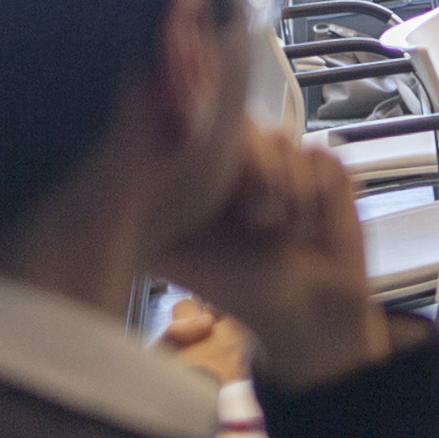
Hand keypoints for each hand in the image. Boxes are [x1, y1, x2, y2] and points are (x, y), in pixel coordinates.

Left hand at [151, 129, 397, 389]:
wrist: (306, 313)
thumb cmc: (239, 286)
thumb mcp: (174, 248)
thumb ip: (145, 204)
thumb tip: (117, 167)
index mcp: (194, 170)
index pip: (196, 124)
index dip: (217, 158)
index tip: (225, 201)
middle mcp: (235, 157)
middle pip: (243, 125)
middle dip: (259, 181)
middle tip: (258, 227)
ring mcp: (280, 159)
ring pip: (284, 142)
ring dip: (290, 198)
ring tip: (283, 232)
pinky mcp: (319, 169)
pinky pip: (321, 159)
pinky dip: (320, 197)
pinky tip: (310, 224)